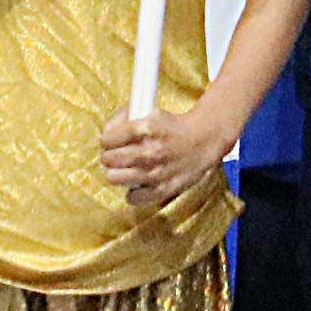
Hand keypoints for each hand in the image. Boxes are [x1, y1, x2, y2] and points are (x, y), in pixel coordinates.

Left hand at [98, 107, 226, 211]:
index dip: (107, 140)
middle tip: (116, 156)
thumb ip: (123, 118)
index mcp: (147, 127)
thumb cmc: (172, 127)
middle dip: (109, 157)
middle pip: (110, 159)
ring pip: (117, 178)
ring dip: (117, 174)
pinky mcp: (165, 188)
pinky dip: (132, 192)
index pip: (109, 138)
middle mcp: (152, 150)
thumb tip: (107, 132)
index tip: (110, 142)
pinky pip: (135, 197)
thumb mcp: (149, 112)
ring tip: (124, 170)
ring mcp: (158, 171)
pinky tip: (137, 183)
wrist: (204, 139)